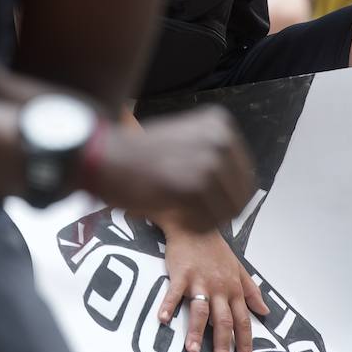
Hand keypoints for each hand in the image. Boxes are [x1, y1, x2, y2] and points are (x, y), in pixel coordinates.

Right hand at [91, 107, 253, 236]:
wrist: (107, 158)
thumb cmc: (141, 155)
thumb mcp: (185, 140)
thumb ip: (212, 155)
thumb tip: (238, 186)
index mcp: (219, 124)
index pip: (244, 174)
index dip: (228, 196)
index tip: (208, 203)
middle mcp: (220, 138)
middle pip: (241, 194)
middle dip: (220, 211)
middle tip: (194, 214)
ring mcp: (208, 160)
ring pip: (228, 210)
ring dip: (207, 220)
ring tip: (184, 215)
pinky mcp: (194, 185)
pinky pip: (210, 220)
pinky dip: (196, 227)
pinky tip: (177, 217)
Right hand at [157, 226, 268, 351]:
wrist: (194, 223)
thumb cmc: (215, 248)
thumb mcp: (238, 267)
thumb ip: (251, 291)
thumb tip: (265, 311)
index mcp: (233, 288)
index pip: (243, 320)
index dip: (246, 343)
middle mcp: (219, 287)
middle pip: (223, 320)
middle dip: (224, 345)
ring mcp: (199, 281)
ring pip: (200, 310)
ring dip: (196, 331)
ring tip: (193, 351)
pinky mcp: (181, 274)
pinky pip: (174, 292)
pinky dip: (168, 305)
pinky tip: (163, 320)